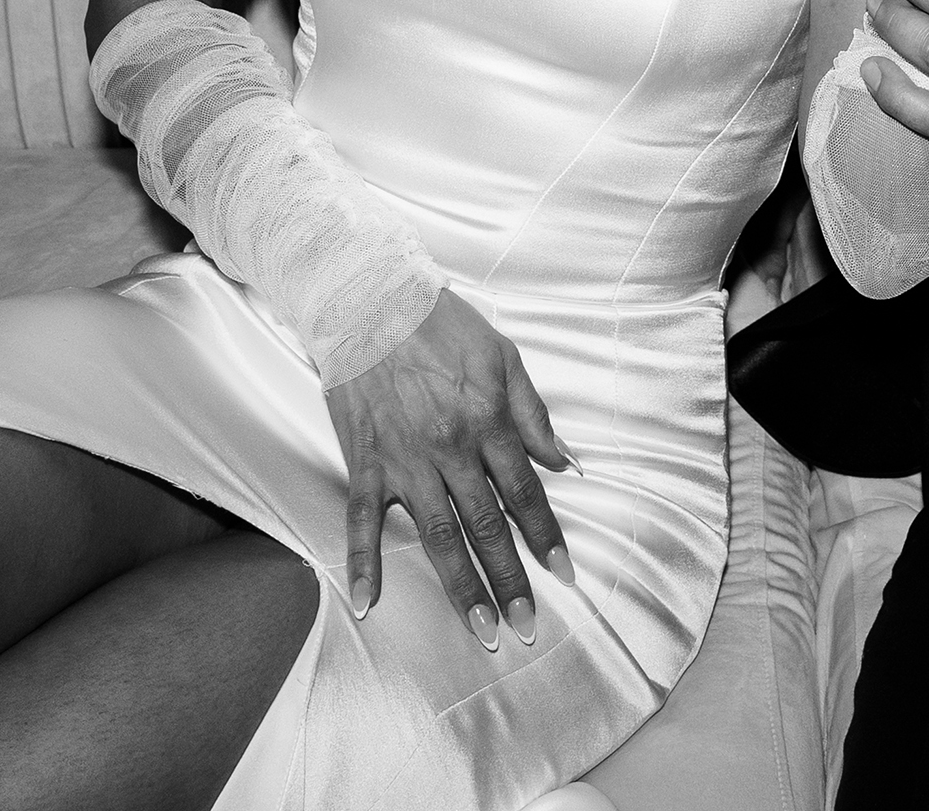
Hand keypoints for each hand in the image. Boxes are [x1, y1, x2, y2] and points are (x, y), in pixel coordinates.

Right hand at [325, 291, 574, 649]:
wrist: (369, 298)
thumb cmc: (440, 325)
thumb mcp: (503, 357)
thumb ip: (534, 415)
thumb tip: (568, 462)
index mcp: (488, 422)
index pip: (526, 493)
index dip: (547, 537)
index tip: (565, 575)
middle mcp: (450, 449)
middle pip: (486, 526)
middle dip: (510, 579)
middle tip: (527, 625)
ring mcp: (404, 460)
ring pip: (437, 536)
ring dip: (460, 586)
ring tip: (480, 629)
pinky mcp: (364, 462)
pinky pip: (361, 522)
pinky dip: (363, 564)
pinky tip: (368, 604)